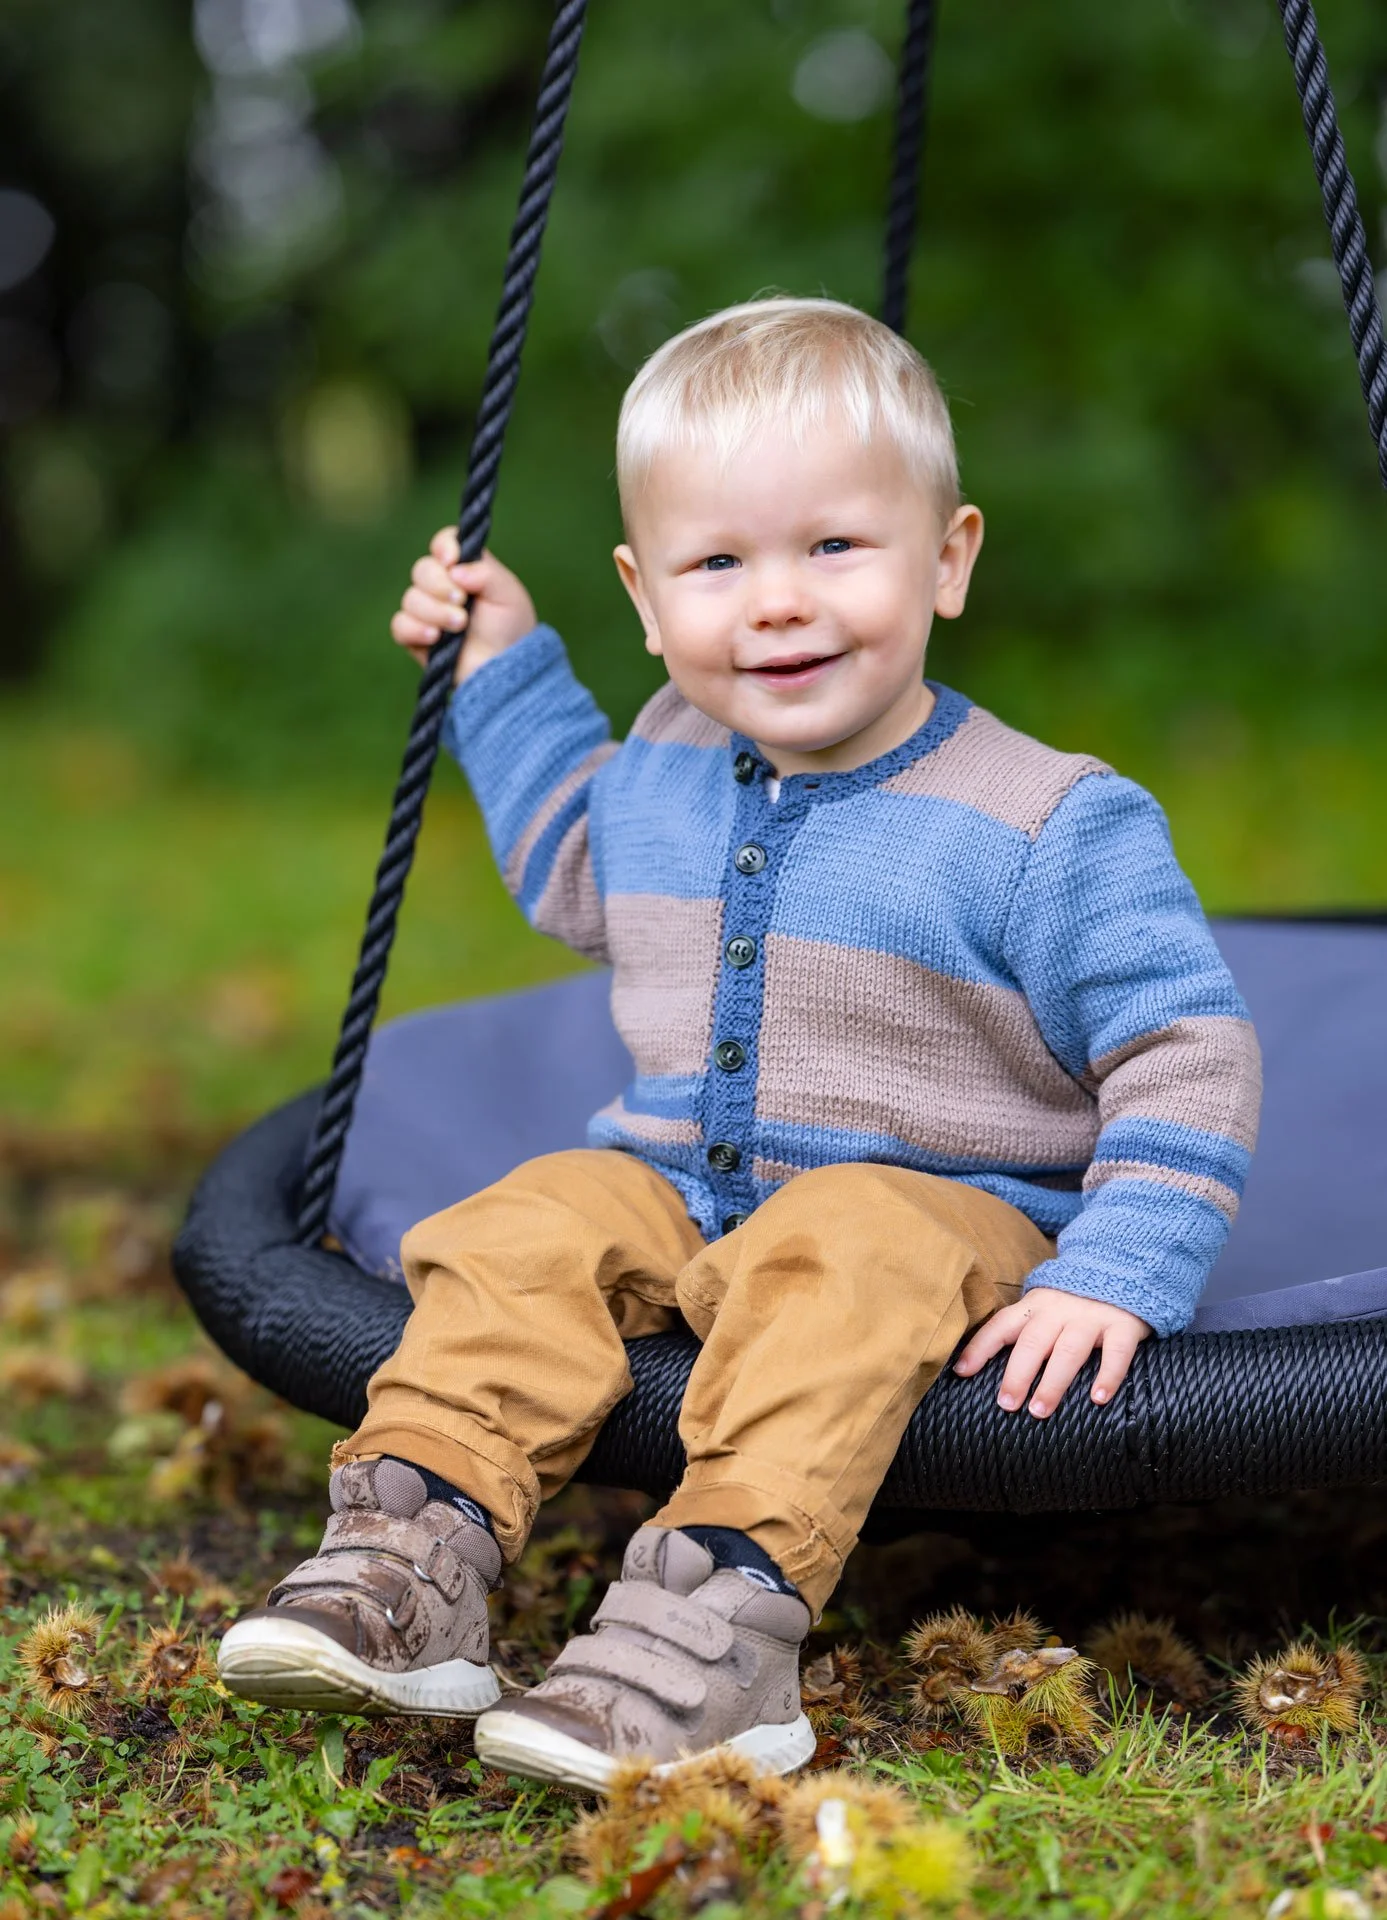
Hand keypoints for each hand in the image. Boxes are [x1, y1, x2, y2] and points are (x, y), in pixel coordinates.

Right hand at [390, 527, 536, 684]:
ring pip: (411, 598)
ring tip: (460, 625)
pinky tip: (435, 637)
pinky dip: (415, 628)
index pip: (444, 543)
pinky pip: (400, 625)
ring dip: (435, 611)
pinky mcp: (415, 637)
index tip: (452, 560)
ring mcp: (427, 611)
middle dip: (440, 585)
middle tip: (463, 601)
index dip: (444, 547)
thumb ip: (486, 573)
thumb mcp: (508, 594)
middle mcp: (441, 585)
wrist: (506, 668)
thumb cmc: (510, 628)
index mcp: (464, 568)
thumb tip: (455, 569)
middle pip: (422, 570)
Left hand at [952, 1287, 1150, 1418]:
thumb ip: (1021, 1331)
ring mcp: (1090, 1317)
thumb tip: (982, 1367)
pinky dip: (1108, 1375)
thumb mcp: (1042, 1307)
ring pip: (1068, 1351)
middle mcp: (1059, 1311)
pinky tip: (1098, 1399)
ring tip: (1039, 1411)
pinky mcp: (1122, 1326)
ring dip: (1053, 1383)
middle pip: (1033, 1342)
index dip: (980, 1347)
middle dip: (1017, 1375)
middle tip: (1006, 1404)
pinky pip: (1116, 1352)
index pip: (1001, 1325)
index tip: (961, 1372)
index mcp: (1034, 1307)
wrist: (1121, 1269)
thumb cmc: (1072, 1302)